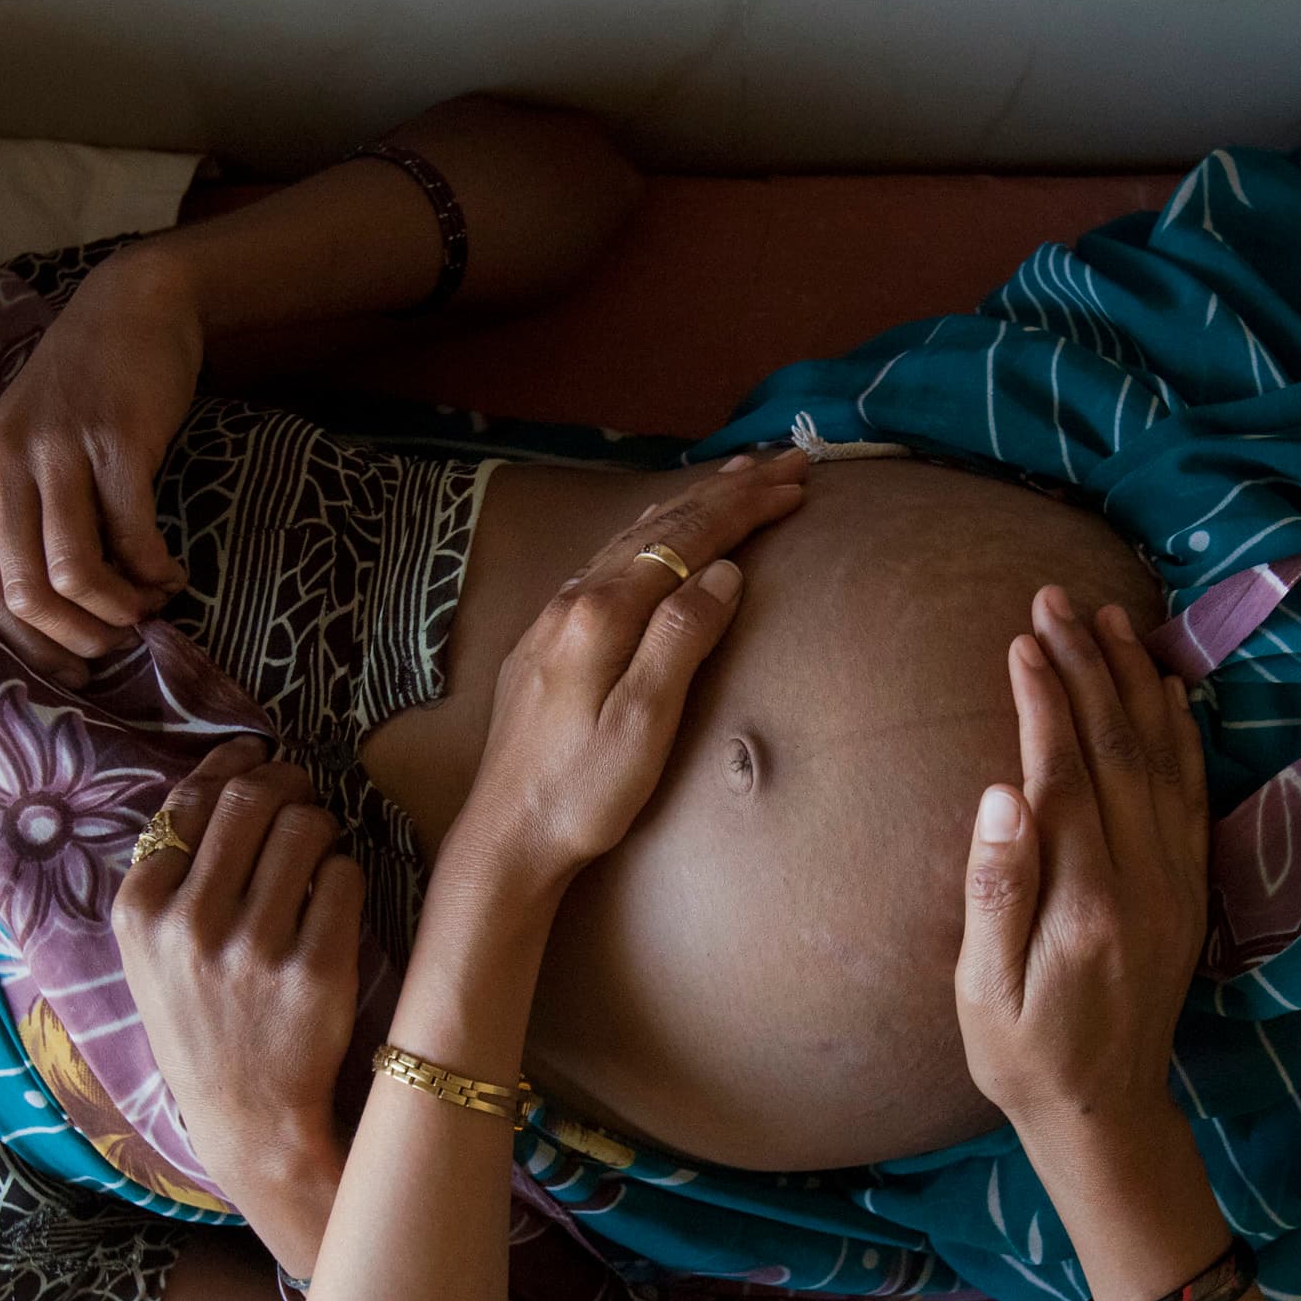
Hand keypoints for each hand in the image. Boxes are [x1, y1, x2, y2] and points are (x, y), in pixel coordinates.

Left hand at [0, 247, 201, 684]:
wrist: (130, 309)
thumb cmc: (81, 395)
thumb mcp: (26, 452)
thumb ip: (21, 519)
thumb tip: (48, 616)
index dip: (30, 645)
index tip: (72, 669)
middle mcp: (3, 464)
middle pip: (25, 592)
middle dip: (76, 638)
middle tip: (115, 644)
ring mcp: (58, 452)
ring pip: (73, 574)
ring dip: (119, 610)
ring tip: (149, 608)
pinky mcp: (115, 442)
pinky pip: (132, 536)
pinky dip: (156, 573)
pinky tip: (172, 575)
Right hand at [112, 741, 363, 1274]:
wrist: (249, 1118)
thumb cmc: (203, 1022)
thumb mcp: (154, 951)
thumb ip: (176, 868)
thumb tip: (230, 769)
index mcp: (140, 912)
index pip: (191, 800)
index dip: (234, 766)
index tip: (257, 759)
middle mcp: (190, 926)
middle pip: (253, 799)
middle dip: (287, 783)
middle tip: (303, 793)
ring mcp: (254, 949)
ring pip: (305, 828)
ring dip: (321, 824)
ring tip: (320, 846)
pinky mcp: (317, 970)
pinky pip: (344, 877)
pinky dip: (345, 875)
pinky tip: (334, 898)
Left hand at [445, 450, 807, 896]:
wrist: (505, 837)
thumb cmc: (582, 795)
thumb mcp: (643, 726)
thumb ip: (679, 641)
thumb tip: (724, 572)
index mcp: (600, 615)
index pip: (685, 541)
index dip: (743, 509)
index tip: (795, 484)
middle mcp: (571, 600)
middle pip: (660, 527)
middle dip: (725, 491)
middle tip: (783, 462)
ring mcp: (553, 617)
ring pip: (631, 538)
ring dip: (688, 504)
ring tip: (734, 477)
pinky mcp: (547, 640)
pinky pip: (609, 560)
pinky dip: (651, 533)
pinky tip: (659, 531)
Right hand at [954, 588, 1210, 1176]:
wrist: (1106, 1112)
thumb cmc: (1024, 1055)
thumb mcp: (983, 990)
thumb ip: (995, 891)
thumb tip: (1001, 796)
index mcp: (1085, 902)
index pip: (1064, 772)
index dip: (1043, 700)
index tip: (1019, 640)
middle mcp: (1143, 880)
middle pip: (1117, 747)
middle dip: (1086, 664)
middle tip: (1055, 599)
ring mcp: (1174, 882)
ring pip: (1161, 757)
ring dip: (1135, 681)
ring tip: (1110, 617)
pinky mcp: (1187, 888)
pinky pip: (1190, 792)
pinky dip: (1180, 732)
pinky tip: (1166, 689)